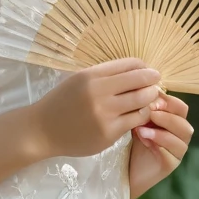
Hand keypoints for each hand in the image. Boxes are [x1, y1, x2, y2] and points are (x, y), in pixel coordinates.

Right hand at [29, 57, 162, 158]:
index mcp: (91, 75)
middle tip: (156, 82)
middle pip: (140, 81)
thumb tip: (137, 70)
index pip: (130, 64)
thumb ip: (105, 75)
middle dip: (153, 80)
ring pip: (142, 102)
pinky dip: (142, 115)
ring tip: (151, 98)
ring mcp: (105, 114)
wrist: (42, 130)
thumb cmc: (62, 102)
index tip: (147, 71)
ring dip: (151, 98)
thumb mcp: (79, 80)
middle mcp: (99, 92)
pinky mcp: (109, 133)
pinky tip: (140, 114)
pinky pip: (136, 121)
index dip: (144, 66)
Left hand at [128, 89, 192, 198]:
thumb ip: (144, 109)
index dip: (167, 100)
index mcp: (174, 121)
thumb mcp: (137, 121)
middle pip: (184, 118)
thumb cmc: (131, 142)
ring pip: (183, 133)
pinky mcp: (171, 164)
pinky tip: (143, 139)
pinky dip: (159, 142)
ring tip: (142, 127)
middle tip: (148, 111)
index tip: (149, 97)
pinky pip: (173, 151)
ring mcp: (178, 150)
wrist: (124, 170)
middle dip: (166, 113)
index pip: (180, 106)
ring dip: (163, 127)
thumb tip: (143, 90)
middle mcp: (180, 135)